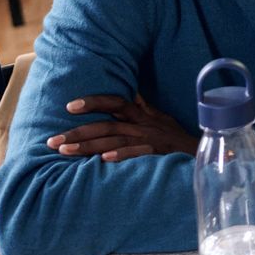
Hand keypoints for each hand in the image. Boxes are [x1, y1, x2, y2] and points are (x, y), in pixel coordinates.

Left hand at [48, 94, 194, 160]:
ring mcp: (150, 139)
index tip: (69, 106)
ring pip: (114, 140)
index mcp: (142, 115)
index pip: (116, 102)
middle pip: (106, 125)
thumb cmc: (177, 138)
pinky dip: (122, 155)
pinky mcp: (158, 153)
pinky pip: (138, 153)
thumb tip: (128, 94)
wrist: (202, 154)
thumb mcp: (160, 119)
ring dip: (88, 146)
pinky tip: (104, 160)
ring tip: (64, 151)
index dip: (93, 102)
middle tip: (51, 141)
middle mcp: (143, 125)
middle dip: (77, 132)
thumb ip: (142, 108)